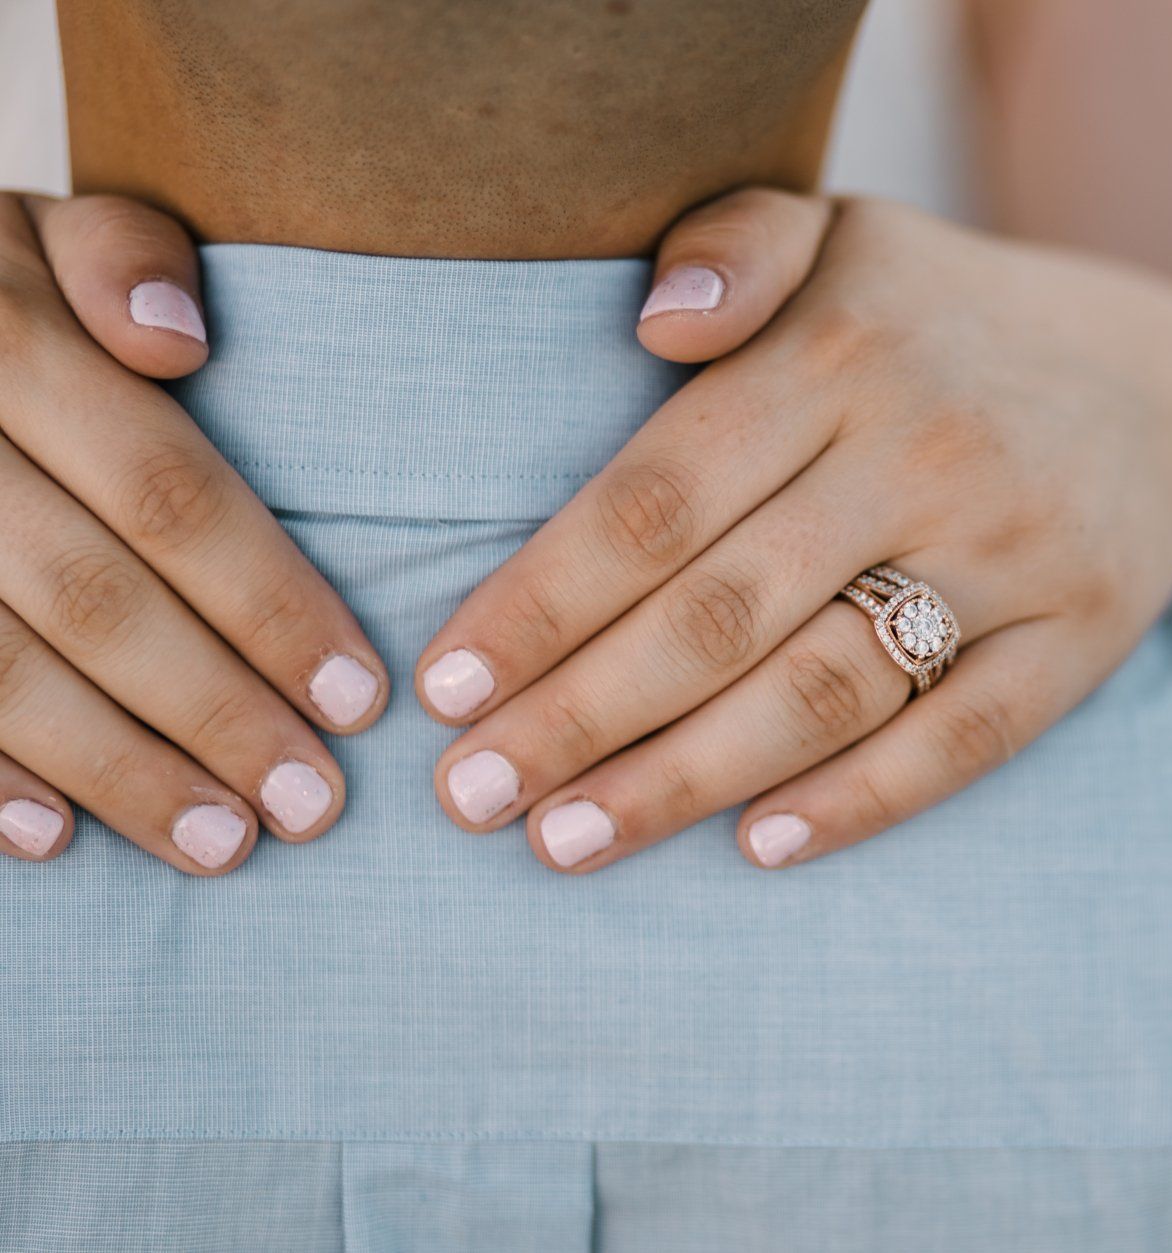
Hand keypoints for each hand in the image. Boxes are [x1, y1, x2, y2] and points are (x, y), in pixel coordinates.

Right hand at [0, 194, 388, 872]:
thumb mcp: (42, 233)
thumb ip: (120, 259)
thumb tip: (178, 343)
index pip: (162, 491)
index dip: (266, 603)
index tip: (359, 699)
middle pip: (89, 597)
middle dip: (212, 710)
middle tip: (312, 805)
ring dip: (114, 769)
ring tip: (221, 847)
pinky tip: (54, 841)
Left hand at [420, 190, 1171, 872]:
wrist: (1151, 392)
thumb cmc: (934, 328)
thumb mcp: (838, 238)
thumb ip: (735, 246)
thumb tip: (655, 319)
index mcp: (840, 352)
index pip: (659, 498)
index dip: (542, 602)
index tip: (445, 688)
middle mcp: (926, 450)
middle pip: (721, 612)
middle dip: (579, 715)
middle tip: (470, 800)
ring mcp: (1012, 551)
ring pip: (828, 689)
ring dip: (686, 779)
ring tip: (567, 844)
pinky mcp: (1081, 634)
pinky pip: (962, 740)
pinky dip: (858, 802)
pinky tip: (754, 849)